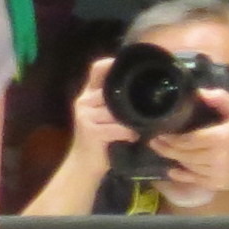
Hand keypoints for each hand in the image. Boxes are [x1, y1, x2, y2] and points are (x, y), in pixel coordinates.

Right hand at [64, 57, 135, 171]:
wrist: (83, 164)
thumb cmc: (98, 140)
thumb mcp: (102, 118)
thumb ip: (113, 104)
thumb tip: (139, 94)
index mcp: (86, 96)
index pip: (96, 70)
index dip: (111, 64)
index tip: (129, 65)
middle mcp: (83, 102)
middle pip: (110, 91)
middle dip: (128, 100)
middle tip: (146, 105)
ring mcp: (85, 116)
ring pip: (115, 111)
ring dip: (130, 120)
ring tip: (139, 126)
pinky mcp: (91, 131)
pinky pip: (117, 128)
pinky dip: (128, 133)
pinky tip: (132, 137)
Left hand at [150, 88, 228, 197]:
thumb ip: (222, 99)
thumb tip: (200, 92)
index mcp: (220, 139)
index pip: (189, 139)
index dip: (171, 137)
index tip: (158, 131)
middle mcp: (216, 158)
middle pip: (184, 153)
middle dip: (166, 147)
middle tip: (152, 141)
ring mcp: (216, 173)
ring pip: (187, 166)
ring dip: (172, 158)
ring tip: (160, 149)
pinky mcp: (217, 184)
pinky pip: (194, 180)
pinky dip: (181, 175)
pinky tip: (171, 169)